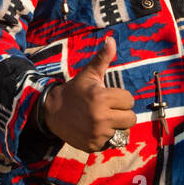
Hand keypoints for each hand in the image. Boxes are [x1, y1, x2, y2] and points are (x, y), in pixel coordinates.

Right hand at [42, 35, 135, 152]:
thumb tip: (112, 39)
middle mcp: (100, 117)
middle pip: (131, 118)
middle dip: (122, 113)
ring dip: (116, 126)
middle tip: (108, 109)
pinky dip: (107, 137)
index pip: (129, 100)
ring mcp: (97, 133)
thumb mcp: (88, 74)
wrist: (52, 111)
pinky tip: (96, 129)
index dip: (121, 98)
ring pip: (124, 131)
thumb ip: (102, 58)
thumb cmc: (75, 91)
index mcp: (102, 97)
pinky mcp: (94, 145)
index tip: (109, 97)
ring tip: (103, 119)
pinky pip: (113, 142)